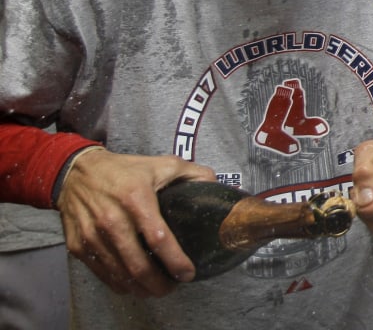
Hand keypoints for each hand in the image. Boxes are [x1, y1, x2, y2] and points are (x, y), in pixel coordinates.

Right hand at [56, 149, 214, 294]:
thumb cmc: (123, 170)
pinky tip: (133, 283)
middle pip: (138, 266)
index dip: (176, 261)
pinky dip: (120, 284)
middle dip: (159, 284)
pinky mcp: (78, 246)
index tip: (187, 273)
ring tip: (156, 288)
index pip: (159, 239)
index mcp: (136, 198)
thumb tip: (215, 187)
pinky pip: (102, 274)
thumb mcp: (162, 164)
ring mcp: (93, 235)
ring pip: (120, 275)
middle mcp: (112, 219)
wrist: (75, 173)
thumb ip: (193, 174)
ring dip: (141, 288)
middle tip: (173, 286)